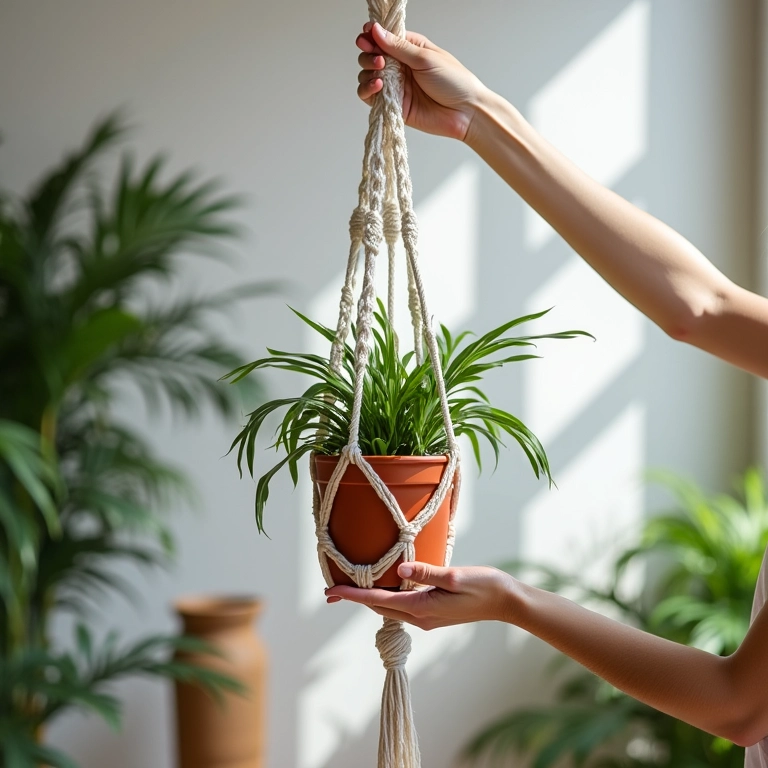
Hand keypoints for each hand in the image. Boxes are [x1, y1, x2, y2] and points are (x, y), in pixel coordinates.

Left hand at [325, 561, 517, 629]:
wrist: (506, 601)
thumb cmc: (484, 586)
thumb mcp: (455, 576)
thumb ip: (427, 572)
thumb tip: (400, 568)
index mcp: (422, 608)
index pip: (379, 601)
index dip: (354, 596)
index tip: (332, 592)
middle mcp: (420, 617)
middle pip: (379, 608)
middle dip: (354, 600)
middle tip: (331, 591)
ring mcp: (427, 617)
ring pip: (390, 608)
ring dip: (369, 599)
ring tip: (350, 588)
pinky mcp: (434, 612)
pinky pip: (402, 606)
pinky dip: (386, 598)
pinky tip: (384, 586)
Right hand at [355, 22, 487, 141]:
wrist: (465, 113)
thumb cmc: (454, 82)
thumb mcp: (426, 58)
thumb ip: (399, 47)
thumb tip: (376, 30)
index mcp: (410, 49)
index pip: (383, 38)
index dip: (372, 35)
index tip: (366, 35)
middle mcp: (400, 66)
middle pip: (372, 56)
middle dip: (368, 54)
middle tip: (377, 58)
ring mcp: (396, 86)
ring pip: (367, 76)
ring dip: (367, 72)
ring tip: (380, 71)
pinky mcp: (393, 105)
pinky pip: (371, 98)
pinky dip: (367, 91)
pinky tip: (377, 86)